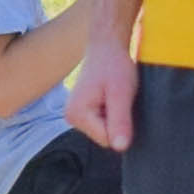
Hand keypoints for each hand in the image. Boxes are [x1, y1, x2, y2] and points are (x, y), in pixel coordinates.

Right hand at [69, 36, 138, 151]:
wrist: (107, 46)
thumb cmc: (115, 65)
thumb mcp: (122, 94)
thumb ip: (120, 121)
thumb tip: (121, 147)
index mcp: (77, 114)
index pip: (107, 139)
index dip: (121, 124)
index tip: (121, 101)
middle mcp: (71, 117)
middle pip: (104, 136)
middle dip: (117, 120)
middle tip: (118, 96)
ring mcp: (75, 114)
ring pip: (105, 130)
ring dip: (115, 115)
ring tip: (115, 94)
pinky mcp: (82, 111)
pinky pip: (102, 122)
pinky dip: (111, 111)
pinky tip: (111, 96)